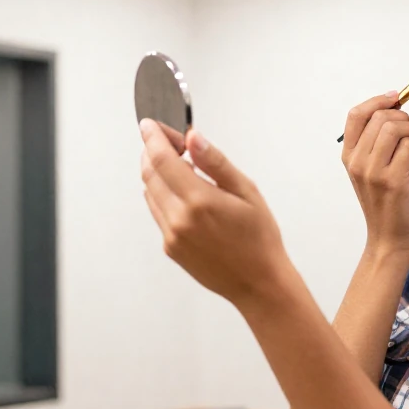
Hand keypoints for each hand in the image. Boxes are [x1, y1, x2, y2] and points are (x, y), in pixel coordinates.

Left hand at [139, 119, 292, 307]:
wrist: (258, 283)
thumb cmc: (259, 238)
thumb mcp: (246, 191)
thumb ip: (215, 162)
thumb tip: (193, 138)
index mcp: (199, 201)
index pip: (162, 159)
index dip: (153, 138)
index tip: (149, 125)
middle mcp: (179, 219)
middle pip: (150, 174)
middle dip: (153, 152)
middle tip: (169, 141)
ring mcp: (171, 236)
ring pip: (150, 193)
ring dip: (157, 173)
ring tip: (181, 165)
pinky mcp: (170, 248)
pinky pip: (158, 212)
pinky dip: (163, 195)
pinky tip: (184, 193)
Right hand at [341, 92, 408, 252]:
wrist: (389, 238)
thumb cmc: (386, 200)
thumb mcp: (371, 170)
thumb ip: (374, 142)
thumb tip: (392, 107)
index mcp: (348, 156)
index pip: (355, 114)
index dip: (377, 101)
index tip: (396, 99)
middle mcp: (356, 162)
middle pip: (380, 117)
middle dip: (404, 119)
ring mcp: (373, 172)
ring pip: (396, 128)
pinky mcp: (393, 181)